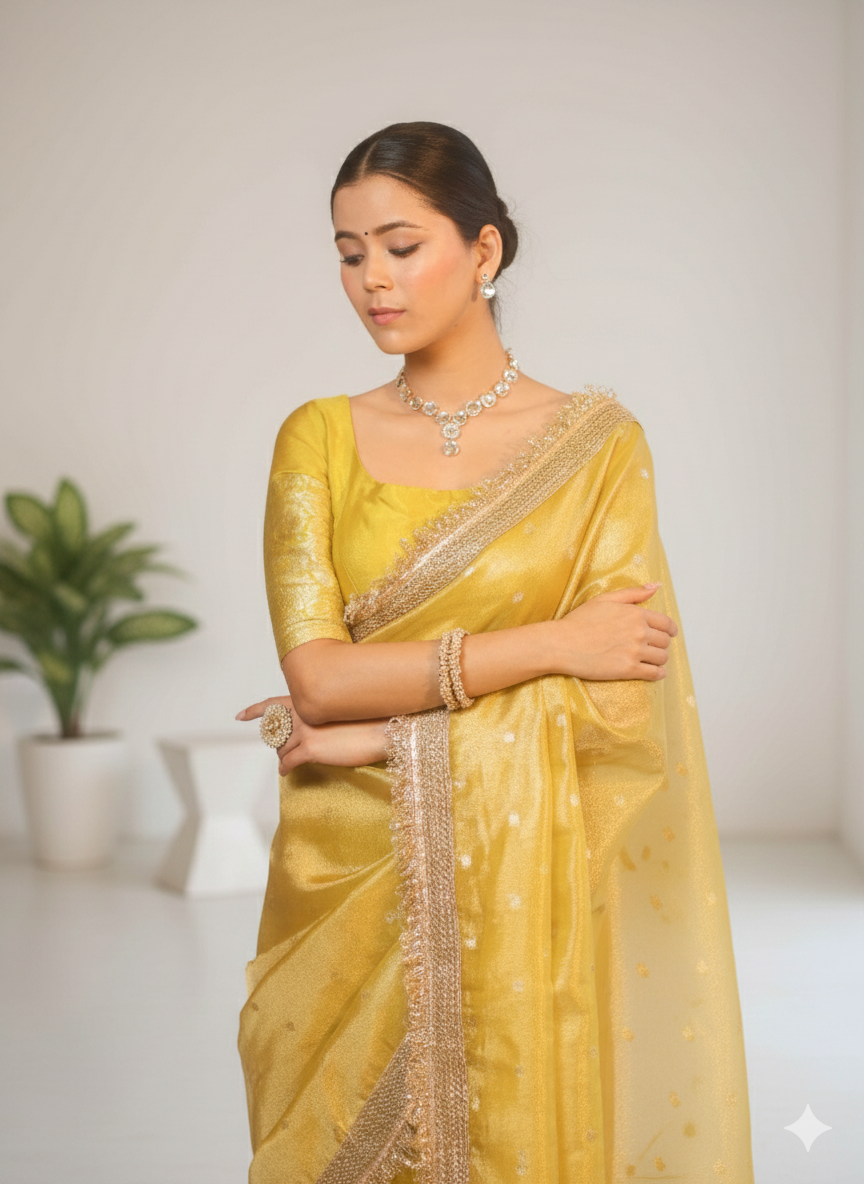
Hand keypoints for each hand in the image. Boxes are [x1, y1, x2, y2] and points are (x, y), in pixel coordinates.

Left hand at [235, 695, 388, 773]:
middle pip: (276, 731)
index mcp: (307, 701)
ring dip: (284, 756)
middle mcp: (302, 713)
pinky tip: (287, 772)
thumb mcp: (338, 710)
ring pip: (281, 749)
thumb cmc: (367, 720)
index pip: (273, 704)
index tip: (240, 716)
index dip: (255, 710)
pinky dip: (285, 769)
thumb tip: (310, 727)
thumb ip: (318, 714)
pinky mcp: (309, 749)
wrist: (381, 730)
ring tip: (290, 761)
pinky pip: (288, 762)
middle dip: (278, 742)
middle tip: (284, 748)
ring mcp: (304, 731)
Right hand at [553, 584, 677, 680]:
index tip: (670, 633)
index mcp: (636, 614)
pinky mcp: (628, 669)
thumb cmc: (580, 621)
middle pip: (665, 641)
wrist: (563, 644)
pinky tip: (655, 672)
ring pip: (662, 657)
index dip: (670, 629)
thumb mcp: (606, 599)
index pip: (666, 623)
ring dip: (660, 659)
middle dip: (662, 644)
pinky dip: (658, 674)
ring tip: (653, 659)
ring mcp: (635, 652)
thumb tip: (656, 586)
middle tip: (656, 647)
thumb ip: (633, 593)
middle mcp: (639, 632)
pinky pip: (654, 673)